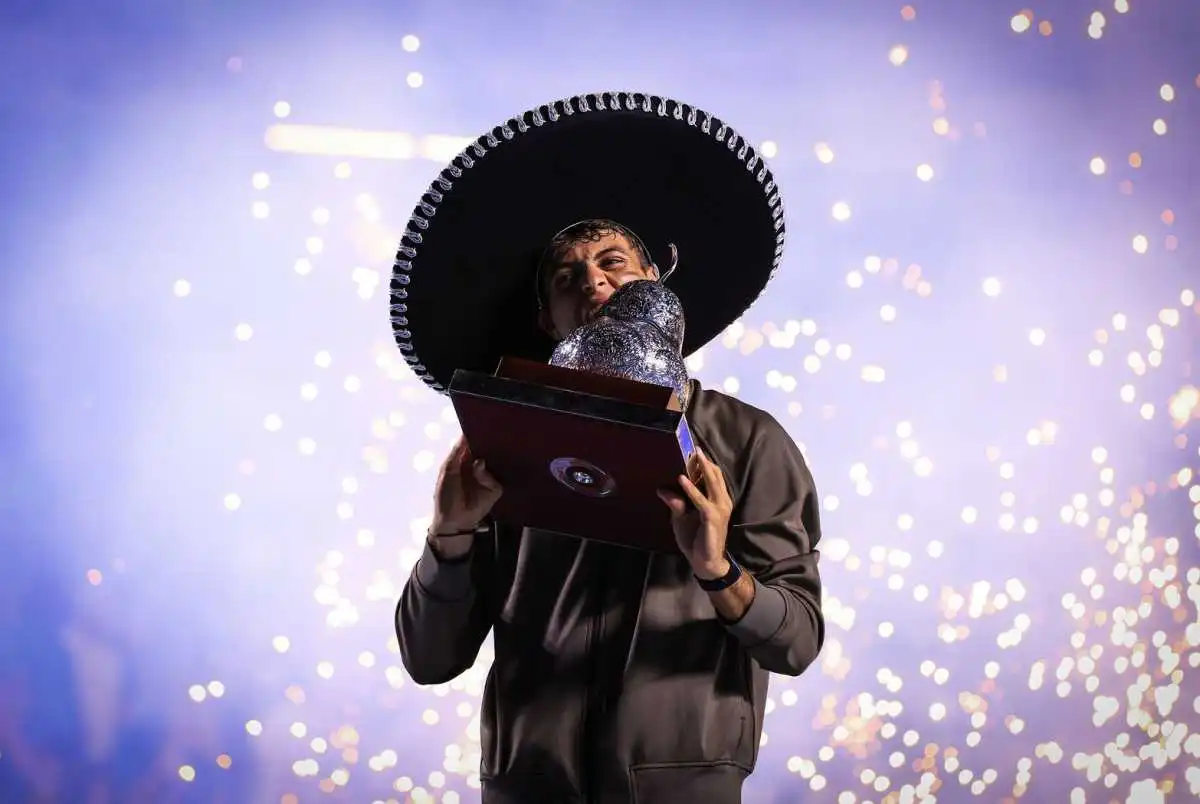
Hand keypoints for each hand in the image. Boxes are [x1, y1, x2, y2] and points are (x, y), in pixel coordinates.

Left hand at [430, 437, 502, 555]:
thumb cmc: (446, 496)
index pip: (473, 444)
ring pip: (495, 463)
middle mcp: (479, 465)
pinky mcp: (496, 488)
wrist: (453, 521)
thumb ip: (456, 454)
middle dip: (488, 443)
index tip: (479, 423)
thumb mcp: (447, 471)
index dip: (475, 435)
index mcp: (465, 460)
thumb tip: (466, 435)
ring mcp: (489, 476)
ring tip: (485, 449)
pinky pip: (494, 478)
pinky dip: (486, 476)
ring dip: (491, 457)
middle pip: (487, 451)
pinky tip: (479, 472)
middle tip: (489, 432)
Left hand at [657, 448, 732, 577]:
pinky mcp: (712, 519)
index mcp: (717, 500)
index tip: (694, 450)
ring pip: (711, 484)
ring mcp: (719, 510)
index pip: (713, 477)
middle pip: (714, 476)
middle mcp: (722, 502)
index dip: (704, 464)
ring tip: (694, 455)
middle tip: (696, 446)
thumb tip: (661, 489)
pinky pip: (701, 501)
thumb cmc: (696, 539)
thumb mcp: (681, 518)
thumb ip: (675, 503)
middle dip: (705, 461)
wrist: (705, 562)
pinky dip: (691, 490)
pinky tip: (682, 480)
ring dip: (701, 469)